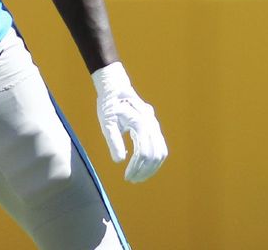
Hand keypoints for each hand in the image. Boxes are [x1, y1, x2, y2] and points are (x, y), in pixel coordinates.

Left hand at [92, 62, 166, 182]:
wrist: (116, 89)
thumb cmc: (109, 105)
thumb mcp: (107, 122)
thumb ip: (113, 141)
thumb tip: (120, 161)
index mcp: (140, 123)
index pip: (144, 152)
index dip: (136, 167)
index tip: (127, 176)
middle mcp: (151, 124)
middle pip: (155, 154)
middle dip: (145, 170)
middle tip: (132, 180)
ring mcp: (155, 125)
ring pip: (161, 152)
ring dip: (152, 167)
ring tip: (138, 176)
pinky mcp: (154, 127)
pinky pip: (160, 146)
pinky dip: (154, 159)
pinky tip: (143, 166)